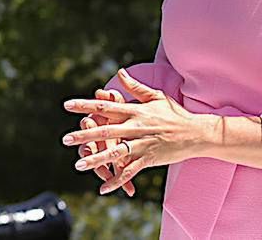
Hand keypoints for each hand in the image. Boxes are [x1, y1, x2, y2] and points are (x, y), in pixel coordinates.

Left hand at [63, 69, 216, 194]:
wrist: (196, 132)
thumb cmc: (175, 114)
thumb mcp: (156, 97)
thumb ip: (135, 87)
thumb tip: (119, 72)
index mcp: (135, 111)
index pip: (105, 107)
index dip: (85, 106)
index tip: (67, 105)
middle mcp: (136, 127)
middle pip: (106, 131)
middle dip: (84, 135)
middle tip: (65, 139)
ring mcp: (142, 144)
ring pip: (116, 153)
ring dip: (96, 159)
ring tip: (79, 165)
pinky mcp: (149, 159)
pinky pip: (130, 171)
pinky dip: (117, 180)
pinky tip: (103, 188)